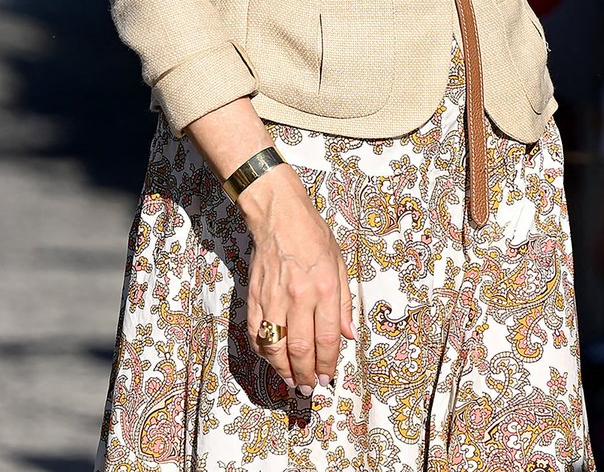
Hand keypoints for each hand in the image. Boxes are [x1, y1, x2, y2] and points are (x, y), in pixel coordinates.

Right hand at [240, 163, 354, 393]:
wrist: (278, 214)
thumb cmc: (312, 235)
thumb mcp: (340, 264)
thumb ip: (344, 303)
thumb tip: (349, 335)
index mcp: (324, 289)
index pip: (327, 339)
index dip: (328, 364)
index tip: (329, 378)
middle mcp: (298, 296)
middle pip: (301, 348)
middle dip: (307, 375)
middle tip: (311, 389)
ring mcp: (273, 298)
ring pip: (276, 346)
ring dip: (284, 370)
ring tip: (292, 382)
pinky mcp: (254, 296)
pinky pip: (256, 332)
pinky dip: (263, 352)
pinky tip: (272, 360)